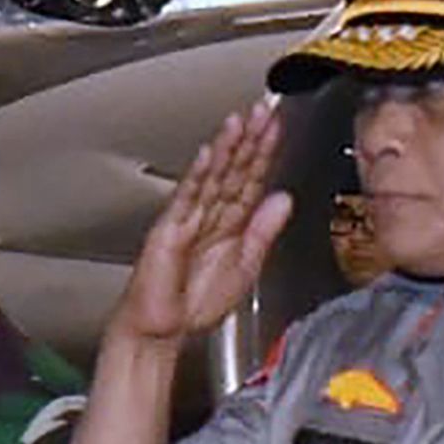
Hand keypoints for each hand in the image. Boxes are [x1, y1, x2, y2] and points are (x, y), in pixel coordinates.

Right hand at [110, 99, 294, 349]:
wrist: (159, 333)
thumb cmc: (192, 308)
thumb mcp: (245, 268)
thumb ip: (264, 233)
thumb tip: (283, 198)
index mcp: (228, 226)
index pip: (250, 181)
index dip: (265, 154)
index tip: (278, 126)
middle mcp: (207, 218)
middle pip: (233, 172)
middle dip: (250, 141)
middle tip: (265, 110)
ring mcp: (186, 221)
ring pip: (212, 178)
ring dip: (227, 148)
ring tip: (241, 120)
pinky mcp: (167, 231)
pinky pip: (187, 198)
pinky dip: (198, 175)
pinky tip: (210, 153)